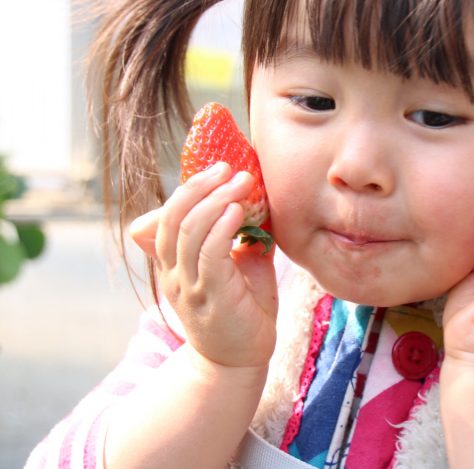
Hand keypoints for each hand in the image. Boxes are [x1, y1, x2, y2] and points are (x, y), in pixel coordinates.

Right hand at [130, 162, 277, 369]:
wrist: (241, 359)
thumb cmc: (243, 308)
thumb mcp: (237, 266)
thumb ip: (236, 237)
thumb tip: (252, 202)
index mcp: (173, 264)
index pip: (167, 217)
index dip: (189, 189)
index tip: (217, 169)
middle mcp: (173, 273)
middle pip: (172, 218)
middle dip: (199, 187)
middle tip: (227, 168)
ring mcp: (189, 286)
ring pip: (189, 231)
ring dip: (216, 201)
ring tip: (241, 182)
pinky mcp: (212, 297)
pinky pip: (210, 255)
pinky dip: (222, 228)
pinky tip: (238, 212)